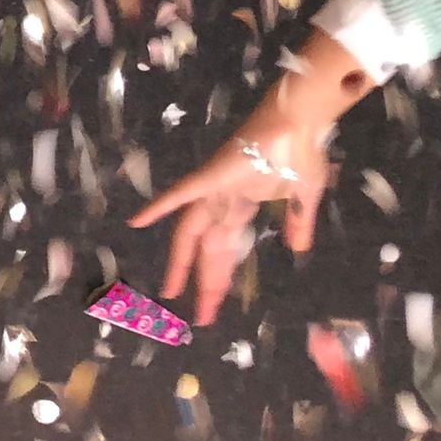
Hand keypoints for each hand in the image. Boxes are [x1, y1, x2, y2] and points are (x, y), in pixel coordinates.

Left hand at [129, 93, 330, 325]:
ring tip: (171, 293)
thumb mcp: (304, 198)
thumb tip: (298, 247)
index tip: (214, 305)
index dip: (219, 276)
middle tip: (199, 317)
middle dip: (203, 282)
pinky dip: (159, 206)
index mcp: (243, 205)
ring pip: (190, 232)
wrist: (300, 123)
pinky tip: (136, 221)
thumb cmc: (302, 152)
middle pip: (207, 248)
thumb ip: (297, 222)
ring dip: (182, 263)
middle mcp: (223, 200)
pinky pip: (180, 193)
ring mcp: (214, 188)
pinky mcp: (210, 176)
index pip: (225, 247)